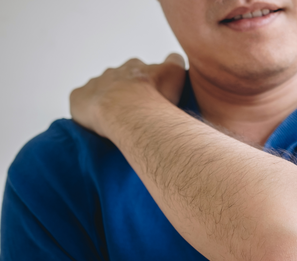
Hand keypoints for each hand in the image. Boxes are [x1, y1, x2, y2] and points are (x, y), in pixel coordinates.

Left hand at [69, 54, 185, 138]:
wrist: (131, 113)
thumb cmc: (155, 97)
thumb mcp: (175, 73)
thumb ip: (175, 61)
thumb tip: (174, 58)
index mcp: (135, 67)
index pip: (141, 71)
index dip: (146, 84)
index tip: (151, 97)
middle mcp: (113, 72)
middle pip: (118, 81)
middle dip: (126, 94)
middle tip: (136, 112)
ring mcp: (94, 84)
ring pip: (100, 92)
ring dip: (107, 103)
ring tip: (118, 122)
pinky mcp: (79, 98)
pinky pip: (80, 103)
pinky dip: (87, 112)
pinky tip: (97, 124)